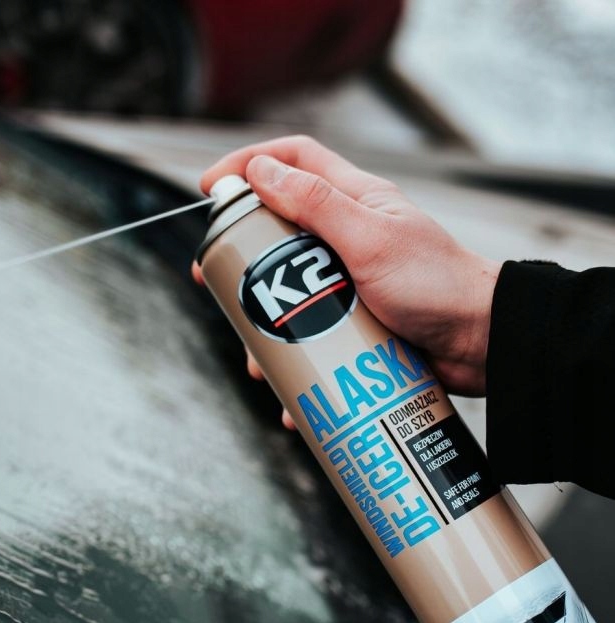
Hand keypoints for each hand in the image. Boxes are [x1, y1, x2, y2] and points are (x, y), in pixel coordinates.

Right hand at [192, 136, 499, 405]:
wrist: (483, 344)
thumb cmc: (438, 284)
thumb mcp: (371, 239)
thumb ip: (317, 204)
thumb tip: (261, 171)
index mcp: (355, 201)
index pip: (294, 160)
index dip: (249, 163)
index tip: (210, 187)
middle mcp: (347, 237)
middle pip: (277, 231)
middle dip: (241, 256)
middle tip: (213, 280)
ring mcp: (349, 282)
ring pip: (287, 294)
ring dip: (263, 326)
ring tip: (256, 358)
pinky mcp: (353, 323)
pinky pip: (309, 338)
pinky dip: (294, 366)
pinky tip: (287, 390)